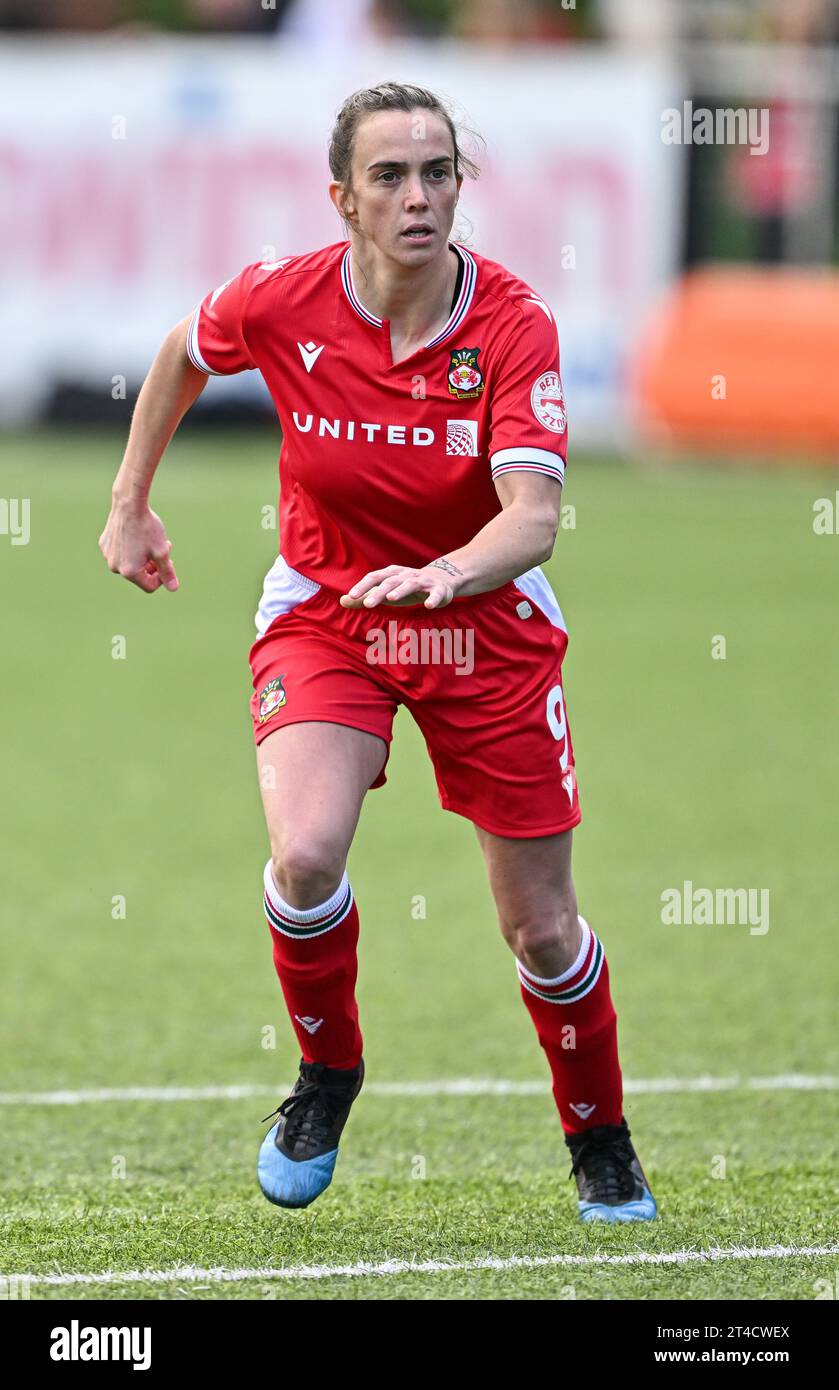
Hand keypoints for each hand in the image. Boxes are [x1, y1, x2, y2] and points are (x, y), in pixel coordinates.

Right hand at [98, 498, 178, 593]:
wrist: (129, 504)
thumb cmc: (147, 528)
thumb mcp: (162, 551)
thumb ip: (167, 572)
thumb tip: (173, 588)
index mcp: (129, 572)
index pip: (150, 586)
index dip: (162, 577)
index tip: (168, 562)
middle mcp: (115, 567)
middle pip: (139, 575)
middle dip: (152, 566)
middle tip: (162, 550)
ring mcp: (107, 555)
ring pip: (129, 563)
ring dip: (142, 557)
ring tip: (150, 541)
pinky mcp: (104, 544)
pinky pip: (120, 552)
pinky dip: (130, 548)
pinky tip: (136, 534)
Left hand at [339, 563, 459, 609]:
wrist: (440, 581)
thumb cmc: (406, 589)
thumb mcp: (385, 593)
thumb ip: (364, 597)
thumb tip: (342, 601)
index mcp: (392, 574)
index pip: (374, 578)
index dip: (363, 586)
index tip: (352, 596)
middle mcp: (406, 575)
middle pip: (389, 582)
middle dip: (378, 592)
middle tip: (367, 604)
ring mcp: (423, 581)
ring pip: (410, 584)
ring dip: (400, 590)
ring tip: (390, 598)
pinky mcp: (438, 589)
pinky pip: (436, 594)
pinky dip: (433, 599)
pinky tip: (429, 606)